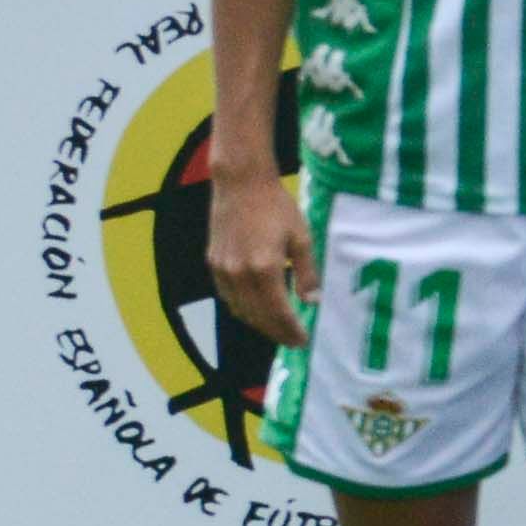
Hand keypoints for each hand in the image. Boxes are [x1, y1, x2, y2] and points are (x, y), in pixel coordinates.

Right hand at [209, 168, 316, 351]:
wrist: (241, 184)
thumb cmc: (276, 207)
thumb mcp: (301, 238)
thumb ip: (307, 273)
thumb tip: (313, 302)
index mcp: (264, 268)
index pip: (278, 312)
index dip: (290, 330)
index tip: (303, 341)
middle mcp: (239, 274)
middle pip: (257, 316)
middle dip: (276, 332)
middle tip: (293, 341)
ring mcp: (222, 270)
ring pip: (239, 310)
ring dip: (259, 323)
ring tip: (278, 329)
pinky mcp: (213, 263)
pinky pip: (228, 297)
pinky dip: (243, 308)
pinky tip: (257, 309)